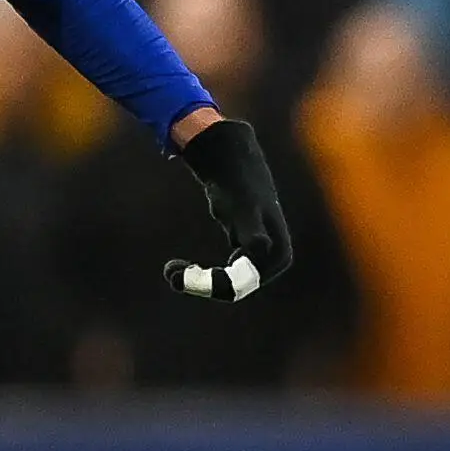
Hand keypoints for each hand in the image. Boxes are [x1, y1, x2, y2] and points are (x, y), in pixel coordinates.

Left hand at [163, 116, 293, 300]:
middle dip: (203, 285)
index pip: (241, 286)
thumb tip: (259, 247)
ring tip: (170, 269)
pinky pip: (224, 274)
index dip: (210, 286)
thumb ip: (251, 229)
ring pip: (228, 284)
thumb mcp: (244, 208)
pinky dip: (200, 273)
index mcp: (279, 255)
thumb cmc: (238, 184)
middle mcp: (273, 260)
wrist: (234, 161)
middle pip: (234, 289)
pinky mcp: (245, 251)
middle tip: (170, 272)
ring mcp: (260, 256)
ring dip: (199, 282)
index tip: (179, 275)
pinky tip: (177, 264)